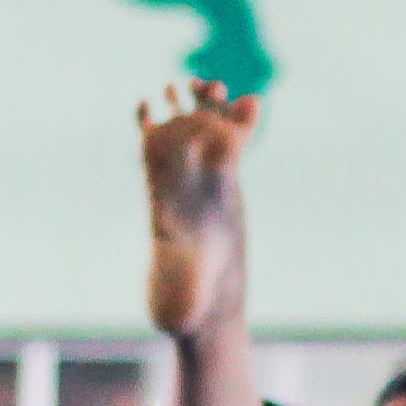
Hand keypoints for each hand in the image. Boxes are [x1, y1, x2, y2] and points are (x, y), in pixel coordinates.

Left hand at [138, 82, 256, 337]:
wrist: (204, 300)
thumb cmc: (186, 303)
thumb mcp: (181, 309)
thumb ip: (175, 305)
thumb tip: (174, 319)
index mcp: (161, 203)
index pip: (155, 160)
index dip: (156, 132)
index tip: (158, 108)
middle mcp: (178, 186)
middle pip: (176, 133)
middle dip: (184, 107)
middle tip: (203, 85)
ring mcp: (203, 181)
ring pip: (200, 130)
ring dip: (206, 105)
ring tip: (217, 86)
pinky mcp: (227, 184)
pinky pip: (230, 144)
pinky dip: (239, 122)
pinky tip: (250, 104)